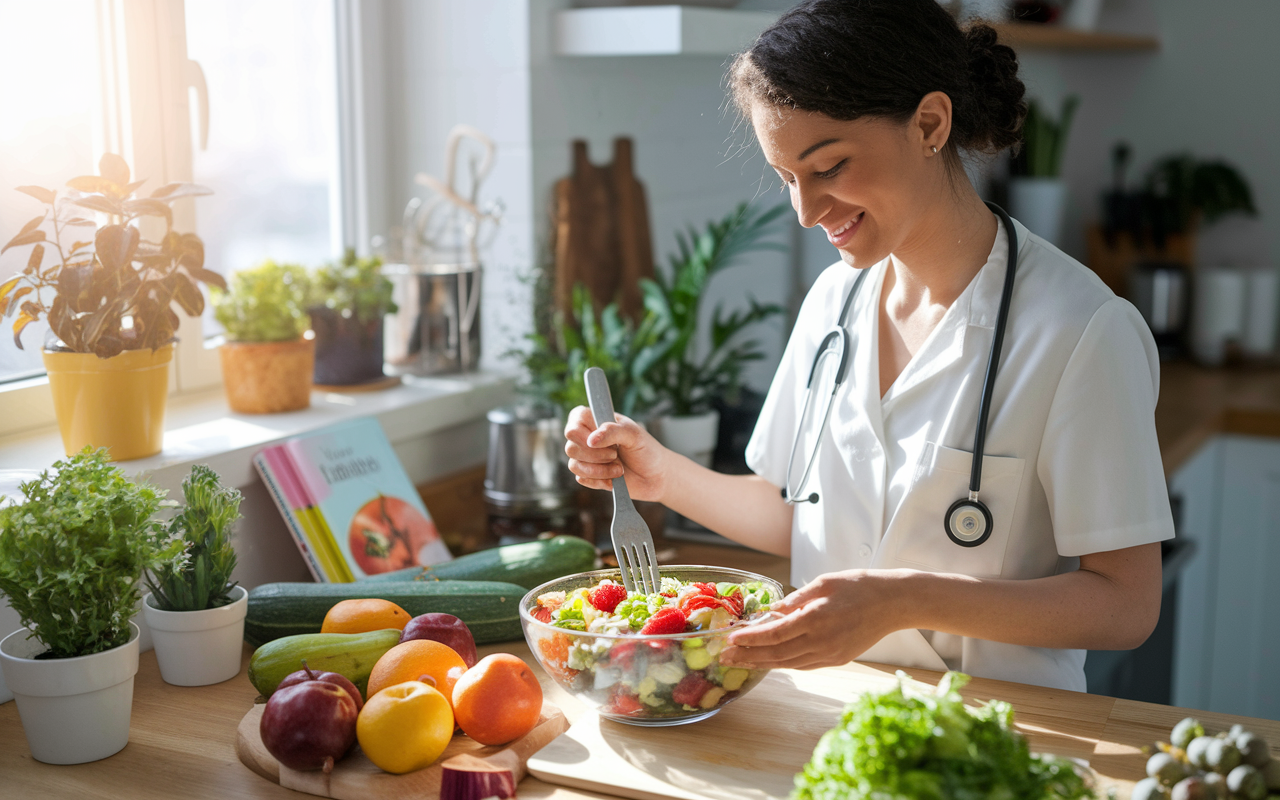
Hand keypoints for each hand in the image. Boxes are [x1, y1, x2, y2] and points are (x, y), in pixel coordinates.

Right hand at [563, 405, 669, 501]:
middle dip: (595, 455)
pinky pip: (582, 479)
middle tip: (615, 454)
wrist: (656, 476)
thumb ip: (613, 431)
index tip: (600, 440)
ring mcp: (587, 458)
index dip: (583, 432)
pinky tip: (614, 478)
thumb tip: (591, 440)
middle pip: (571, 446)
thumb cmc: (646, 450)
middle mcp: (588, 438)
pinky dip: (599, 480)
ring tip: (619, 468)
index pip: (575, 419)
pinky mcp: (590, 476)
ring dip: (598, 470)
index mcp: (596, 420)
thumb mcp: (634, 435)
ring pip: (574, 465)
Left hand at [720, 570, 908, 669]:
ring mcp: (830, 654)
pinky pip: (803, 665)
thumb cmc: (859, 586)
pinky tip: (769, 662)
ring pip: (788, 664)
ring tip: (740, 663)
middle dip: (748, 657)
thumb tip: (771, 611)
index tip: (731, 640)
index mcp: (816, 618)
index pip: (774, 633)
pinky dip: (783, 664)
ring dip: (762, 664)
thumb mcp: (823, 583)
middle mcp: (821, 641)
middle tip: (724, 659)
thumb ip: (794, 599)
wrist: (894, 603)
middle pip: (776, 653)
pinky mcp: (837, 659)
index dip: (750, 639)